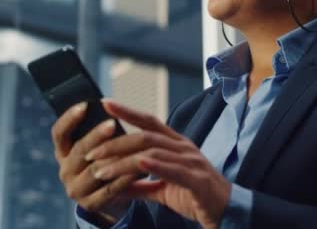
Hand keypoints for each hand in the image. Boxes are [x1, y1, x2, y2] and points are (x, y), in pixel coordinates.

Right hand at [51, 102, 137, 223]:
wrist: (112, 198)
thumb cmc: (106, 162)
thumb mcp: (97, 146)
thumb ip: (99, 131)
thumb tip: (110, 104)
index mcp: (64, 152)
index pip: (59, 133)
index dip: (69, 119)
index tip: (85, 105)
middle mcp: (65, 170)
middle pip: (79, 150)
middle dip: (96, 135)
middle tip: (112, 124)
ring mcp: (76, 189)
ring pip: (94, 170)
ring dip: (113, 157)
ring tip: (129, 145)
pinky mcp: (90, 204)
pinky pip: (109, 189)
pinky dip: (124, 178)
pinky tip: (138, 168)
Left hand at [85, 100, 231, 228]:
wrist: (225, 211)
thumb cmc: (194, 196)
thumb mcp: (161, 189)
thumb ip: (138, 185)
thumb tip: (112, 186)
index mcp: (175, 144)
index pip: (149, 121)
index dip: (127, 111)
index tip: (104, 103)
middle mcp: (182, 147)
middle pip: (145, 136)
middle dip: (115, 143)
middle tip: (91, 153)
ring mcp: (191, 161)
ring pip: (153, 152)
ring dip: (124, 161)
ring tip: (102, 170)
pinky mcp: (196, 179)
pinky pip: (174, 169)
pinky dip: (155, 165)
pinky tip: (139, 164)